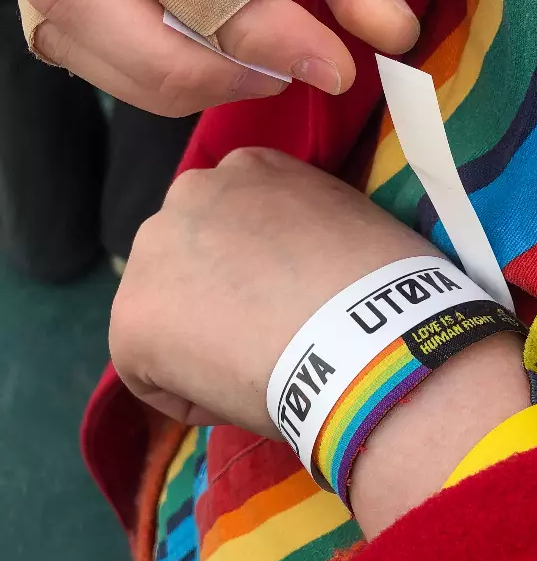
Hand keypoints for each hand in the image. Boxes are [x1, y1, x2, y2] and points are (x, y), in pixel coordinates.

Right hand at [20, 0, 418, 114]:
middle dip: (174, 61)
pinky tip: (208, 64)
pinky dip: (134, 69)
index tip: (324, 66)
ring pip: (55, 17)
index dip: (236, 19)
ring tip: (253, 74)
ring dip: (153, 74)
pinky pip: (60, 29)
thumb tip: (391, 34)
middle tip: (273, 83)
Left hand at [110, 147, 529, 535]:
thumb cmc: (381, 282)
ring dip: (200, 342)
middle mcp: (190, 192)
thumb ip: (301, 224)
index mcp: (247, 167)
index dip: (260, 270)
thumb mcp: (344, 219)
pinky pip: (152, 371)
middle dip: (219, 297)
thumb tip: (297, 264)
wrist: (368, 333)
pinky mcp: (131, 318)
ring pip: (166, 312)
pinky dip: (191, 393)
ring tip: (258, 369)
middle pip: (190, 260)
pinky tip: (241, 394)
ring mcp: (154, 251)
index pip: (232, 222)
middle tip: (270, 337)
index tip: (292, 301)